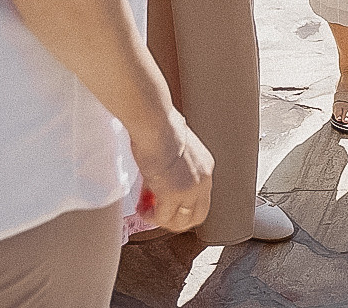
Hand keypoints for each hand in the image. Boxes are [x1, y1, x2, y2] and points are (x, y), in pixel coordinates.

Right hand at [130, 112, 213, 234]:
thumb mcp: (173, 152)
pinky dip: (150, 217)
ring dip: (162, 220)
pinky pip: (162, 218)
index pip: (200, 199)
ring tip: (147, 211)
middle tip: (157, 212)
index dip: (181, 205)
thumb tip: (157, 181)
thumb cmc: (159, 128)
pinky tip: (142, 209)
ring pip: (180, 222)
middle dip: (175, 219)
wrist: (156, 124)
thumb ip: (173, 169)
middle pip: (197, 216)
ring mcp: (190, 189)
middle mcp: (203, 180)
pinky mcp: (173, 195)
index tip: (165, 200)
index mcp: (204, 167)